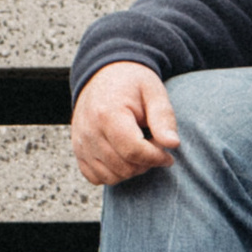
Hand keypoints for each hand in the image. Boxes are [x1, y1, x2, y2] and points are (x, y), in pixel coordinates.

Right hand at [71, 62, 180, 186]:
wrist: (104, 74)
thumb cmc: (132, 83)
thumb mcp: (154, 92)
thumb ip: (163, 118)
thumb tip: (173, 144)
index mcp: (108, 114)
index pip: (134, 151)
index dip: (156, 157)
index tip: (169, 154)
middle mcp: (89, 131)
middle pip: (124, 167)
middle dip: (146, 162)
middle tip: (154, 145)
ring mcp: (80, 143)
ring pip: (111, 177)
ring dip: (132, 169)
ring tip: (140, 149)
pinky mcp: (78, 151)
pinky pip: (95, 177)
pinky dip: (113, 174)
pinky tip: (124, 157)